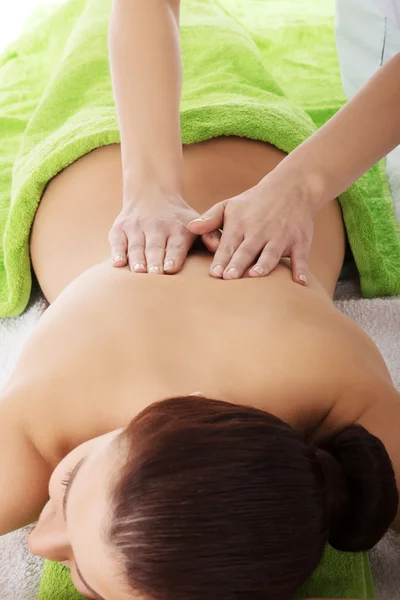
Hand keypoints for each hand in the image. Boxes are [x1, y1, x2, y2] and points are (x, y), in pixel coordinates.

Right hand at [109, 188, 219, 273]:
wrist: (152, 194)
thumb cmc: (180, 220)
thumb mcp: (197, 222)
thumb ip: (211, 235)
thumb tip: (218, 247)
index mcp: (178, 228)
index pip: (176, 245)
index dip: (173, 256)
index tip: (170, 269)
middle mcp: (156, 226)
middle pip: (155, 247)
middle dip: (155, 261)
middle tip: (155, 274)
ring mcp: (136, 227)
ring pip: (137, 245)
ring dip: (137, 258)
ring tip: (139, 271)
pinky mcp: (119, 228)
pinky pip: (117, 241)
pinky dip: (117, 252)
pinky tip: (118, 263)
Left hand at [188, 175, 315, 284]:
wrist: (292, 187)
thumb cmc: (253, 202)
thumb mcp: (229, 205)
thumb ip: (209, 219)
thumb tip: (190, 228)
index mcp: (240, 225)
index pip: (228, 245)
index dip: (221, 259)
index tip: (214, 273)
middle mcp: (260, 232)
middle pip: (247, 251)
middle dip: (238, 264)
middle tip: (228, 278)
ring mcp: (280, 237)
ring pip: (271, 253)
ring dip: (264, 264)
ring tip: (255, 275)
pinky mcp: (299, 241)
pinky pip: (301, 257)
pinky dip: (301, 269)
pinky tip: (300, 282)